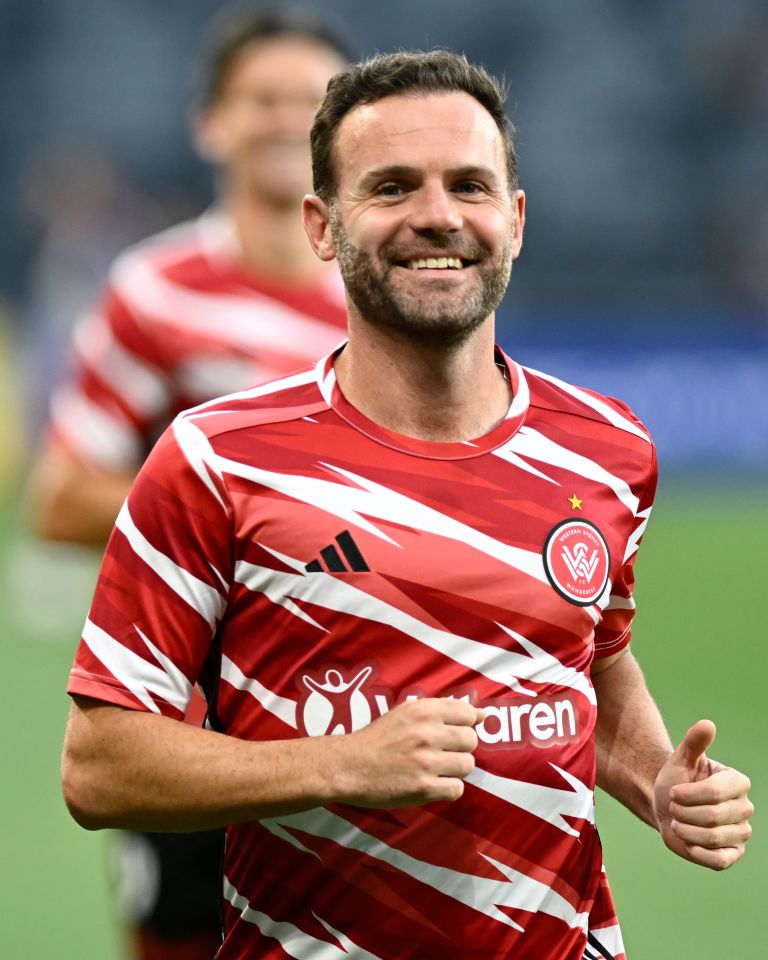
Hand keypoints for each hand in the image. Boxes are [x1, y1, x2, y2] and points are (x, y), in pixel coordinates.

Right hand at [335, 698, 484, 807]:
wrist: (349, 766)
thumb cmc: (377, 738)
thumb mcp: (405, 713)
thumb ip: (441, 710)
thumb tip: (481, 714)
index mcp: (423, 711)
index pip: (468, 714)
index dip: (465, 725)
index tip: (454, 732)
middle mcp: (428, 733)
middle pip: (471, 741)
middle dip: (461, 748)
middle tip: (443, 753)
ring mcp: (427, 762)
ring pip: (468, 765)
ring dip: (456, 769)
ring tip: (437, 769)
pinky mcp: (424, 788)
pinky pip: (457, 789)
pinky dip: (448, 788)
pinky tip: (433, 784)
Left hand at [653, 719, 752, 869]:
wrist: (667, 807)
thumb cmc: (676, 780)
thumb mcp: (680, 759)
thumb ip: (694, 742)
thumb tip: (708, 724)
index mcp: (737, 782)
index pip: (715, 793)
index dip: (688, 794)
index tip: (673, 792)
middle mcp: (744, 808)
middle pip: (713, 817)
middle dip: (684, 812)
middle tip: (673, 807)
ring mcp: (741, 833)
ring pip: (714, 838)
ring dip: (686, 830)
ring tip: (677, 820)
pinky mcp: (732, 854)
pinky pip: (719, 860)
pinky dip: (698, 851)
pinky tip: (687, 841)